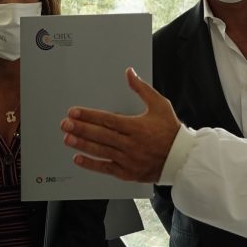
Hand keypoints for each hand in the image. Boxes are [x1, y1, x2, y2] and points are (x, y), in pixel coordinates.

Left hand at [61, 68, 180, 182]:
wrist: (181, 158)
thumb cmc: (170, 131)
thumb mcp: (160, 105)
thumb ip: (142, 89)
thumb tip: (130, 73)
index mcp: (137, 127)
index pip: (107, 119)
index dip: (89, 115)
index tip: (74, 112)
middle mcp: (131, 144)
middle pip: (101, 135)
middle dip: (81, 128)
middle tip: (65, 124)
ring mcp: (129, 160)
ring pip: (101, 151)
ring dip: (82, 144)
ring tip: (67, 138)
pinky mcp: (128, 173)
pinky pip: (106, 168)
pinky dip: (91, 164)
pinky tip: (78, 158)